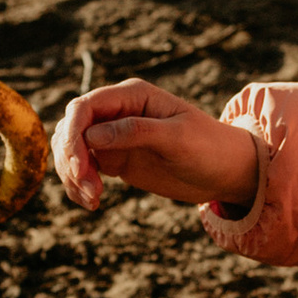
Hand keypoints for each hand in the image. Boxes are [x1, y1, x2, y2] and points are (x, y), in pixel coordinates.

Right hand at [56, 80, 258, 214]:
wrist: (226, 171)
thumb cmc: (209, 147)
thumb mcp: (178, 138)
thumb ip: (136, 132)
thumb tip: (91, 135)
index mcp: (132, 95)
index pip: (84, 107)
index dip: (73, 135)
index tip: (79, 168)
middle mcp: (117, 111)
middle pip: (71, 128)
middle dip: (71, 160)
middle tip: (90, 191)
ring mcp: (113, 135)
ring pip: (71, 149)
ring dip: (72, 175)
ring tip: (92, 201)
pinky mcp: (114, 158)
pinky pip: (82, 168)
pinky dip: (78, 185)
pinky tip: (90, 202)